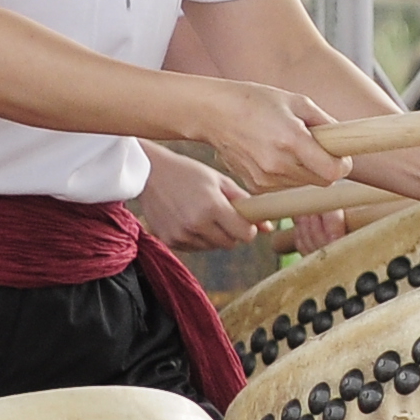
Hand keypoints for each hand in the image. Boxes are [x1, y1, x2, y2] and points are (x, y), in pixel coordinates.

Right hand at [129, 151, 259, 250]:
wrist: (150, 173)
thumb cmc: (188, 172)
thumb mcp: (219, 180)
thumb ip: (244, 202)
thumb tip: (269, 226)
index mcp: (212, 207)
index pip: (244, 235)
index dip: (249, 229)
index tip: (245, 221)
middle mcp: (196, 225)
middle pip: (229, 244)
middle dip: (232, 232)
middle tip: (224, 215)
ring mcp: (180, 235)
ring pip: (212, 247)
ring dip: (214, 236)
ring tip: (203, 214)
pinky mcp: (168, 240)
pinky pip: (194, 247)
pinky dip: (197, 238)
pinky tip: (189, 219)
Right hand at [196, 80, 343, 197]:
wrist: (214, 113)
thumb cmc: (256, 101)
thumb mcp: (297, 101)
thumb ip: (325, 122)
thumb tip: (345, 139)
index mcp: (292, 140)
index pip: (333, 172)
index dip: (342, 164)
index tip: (340, 155)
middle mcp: (279, 164)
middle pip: (322, 181)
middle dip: (326, 166)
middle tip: (316, 147)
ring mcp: (265, 178)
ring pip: (304, 184)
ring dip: (306, 170)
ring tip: (290, 145)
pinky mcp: (255, 186)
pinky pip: (284, 186)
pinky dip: (287, 174)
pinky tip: (274, 153)